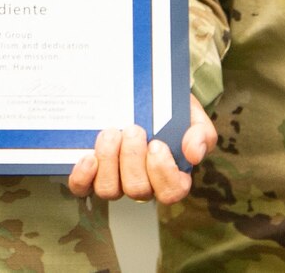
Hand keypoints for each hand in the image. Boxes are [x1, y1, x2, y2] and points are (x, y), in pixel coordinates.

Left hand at [66, 95, 215, 205]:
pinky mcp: (91, 173)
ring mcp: (116, 180)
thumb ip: (202, 134)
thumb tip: (194, 154)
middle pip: (137, 190)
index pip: (171, 192)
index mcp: (170, 176)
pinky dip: (83, 176)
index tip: (157, 144)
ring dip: (109, 160)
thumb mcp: (193, 116)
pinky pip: (82, 188)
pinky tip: (88, 157)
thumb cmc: (171, 110)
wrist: (143, 93)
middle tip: (134, 129)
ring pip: (110, 190)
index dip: (162, 172)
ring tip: (111, 133)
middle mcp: (143, 184)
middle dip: (133, 158)